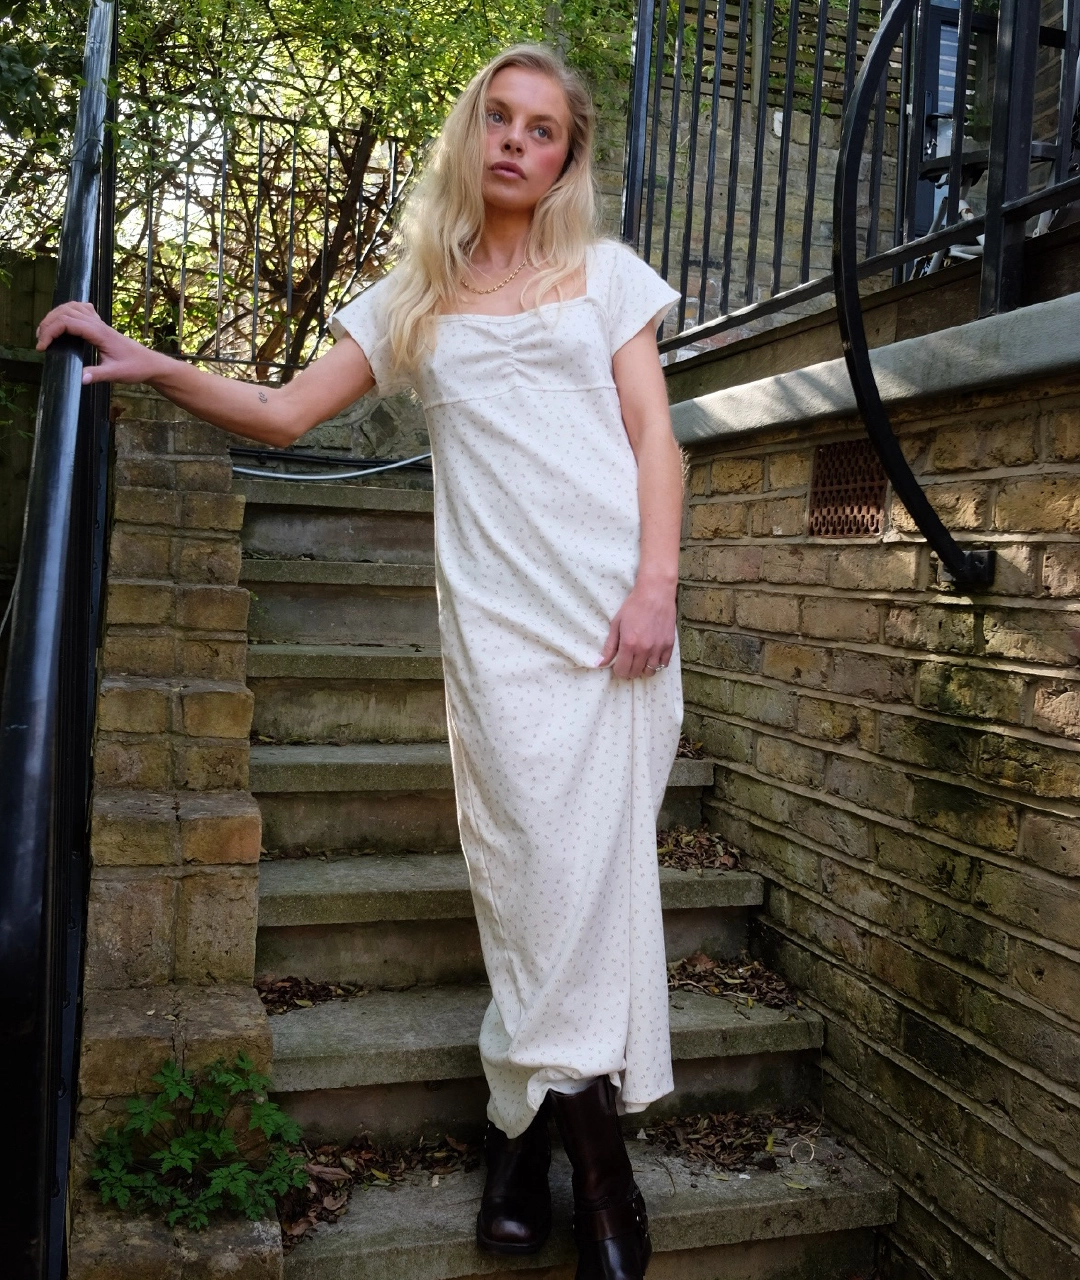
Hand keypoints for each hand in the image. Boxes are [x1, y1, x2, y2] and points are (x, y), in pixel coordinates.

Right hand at [36, 302, 165, 384]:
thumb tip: (80, 379)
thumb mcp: (116, 374)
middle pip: (66, 312)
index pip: (68, 322)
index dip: (50, 331)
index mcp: (100, 333)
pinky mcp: (101, 325)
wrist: (150, 363)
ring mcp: (100, 323)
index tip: (42, 347)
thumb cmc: (136, 368)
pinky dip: (68, 311)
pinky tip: (64, 321)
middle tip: (40, 342)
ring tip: (46, 332)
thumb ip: (98, 375)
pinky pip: (82, 309)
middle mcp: (98, 324)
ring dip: (55, 315)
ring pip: (72, 307)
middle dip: (48, 323)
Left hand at [598, 577, 675, 679]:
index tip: (618, 664)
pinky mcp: (670, 645)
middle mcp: (644, 649)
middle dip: (629, 670)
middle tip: (628, 661)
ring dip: (643, 668)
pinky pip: (664, 664)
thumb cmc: (633, 606)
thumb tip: (600, 663)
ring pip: (650, 671)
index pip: (622, 670)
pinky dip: (657, 663)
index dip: (618, 670)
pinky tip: (652, 656)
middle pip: (635, 673)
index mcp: (629, 644)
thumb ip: (609, 646)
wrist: (655, 593)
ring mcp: (658, 648)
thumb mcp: (616, 624)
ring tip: (640, 659)